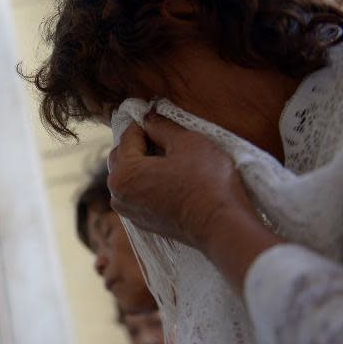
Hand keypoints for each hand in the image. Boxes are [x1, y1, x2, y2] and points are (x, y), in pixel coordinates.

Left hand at [107, 113, 256, 250]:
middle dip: (143, 143)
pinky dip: (150, 181)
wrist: (223, 226)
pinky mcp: (144, 221)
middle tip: (171, 138)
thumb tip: (148, 116)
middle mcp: (118, 194)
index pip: (128, 135)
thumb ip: (162, 126)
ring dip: (145, 163)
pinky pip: (139, 192)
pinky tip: (173, 178)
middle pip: (123, 155)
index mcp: (123, 173)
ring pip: (131, 175)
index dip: (147, 123)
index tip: (164, 118)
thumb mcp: (187, 142)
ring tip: (174, 159)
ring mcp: (130, 211)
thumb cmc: (207, 183)